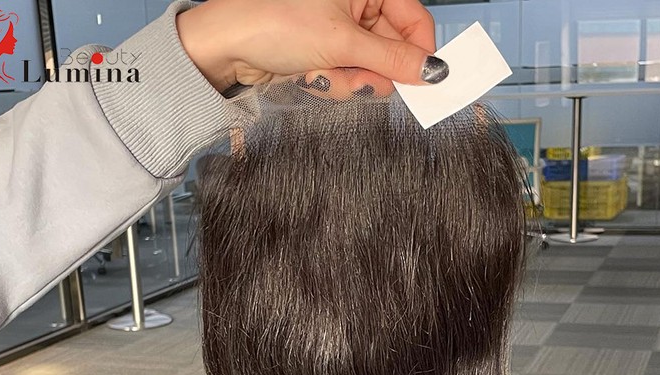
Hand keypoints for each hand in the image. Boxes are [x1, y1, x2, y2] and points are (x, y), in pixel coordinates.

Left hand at [176, 0, 447, 96]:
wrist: (228, 45)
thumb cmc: (274, 22)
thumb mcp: (342, 42)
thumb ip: (391, 59)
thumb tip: (431, 70)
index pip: (412, 19)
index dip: (419, 53)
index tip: (425, 83)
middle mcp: (355, 2)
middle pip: (390, 48)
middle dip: (372, 71)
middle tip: (357, 80)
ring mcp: (339, 28)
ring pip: (368, 68)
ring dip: (348, 80)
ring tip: (321, 74)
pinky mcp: (325, 51)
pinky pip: (346, 75)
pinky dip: (332, 83)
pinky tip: (311, 76)